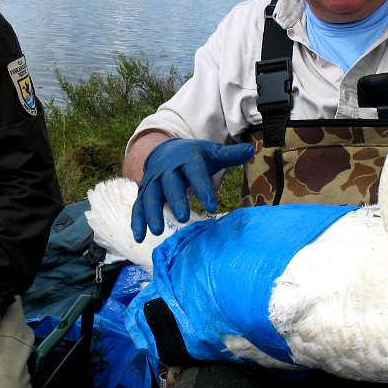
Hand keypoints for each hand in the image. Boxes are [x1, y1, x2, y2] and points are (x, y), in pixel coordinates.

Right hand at [131, 138, 253, 241]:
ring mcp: (154, 181)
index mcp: (187, 159)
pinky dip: (137, 220)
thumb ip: (230, 156)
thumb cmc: (195, 157)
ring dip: (152, 213)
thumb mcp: (212, 153)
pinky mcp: (144, 192)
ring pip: (150, 196)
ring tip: (157, 230)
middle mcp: (167, 170)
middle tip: (182, 217)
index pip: (195, 173)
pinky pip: (138, 205)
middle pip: (170, 184)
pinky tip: (139, 237)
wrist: (166, 151)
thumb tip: (250, 150)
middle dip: (175, 200)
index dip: (202, 189)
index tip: (212, 206)